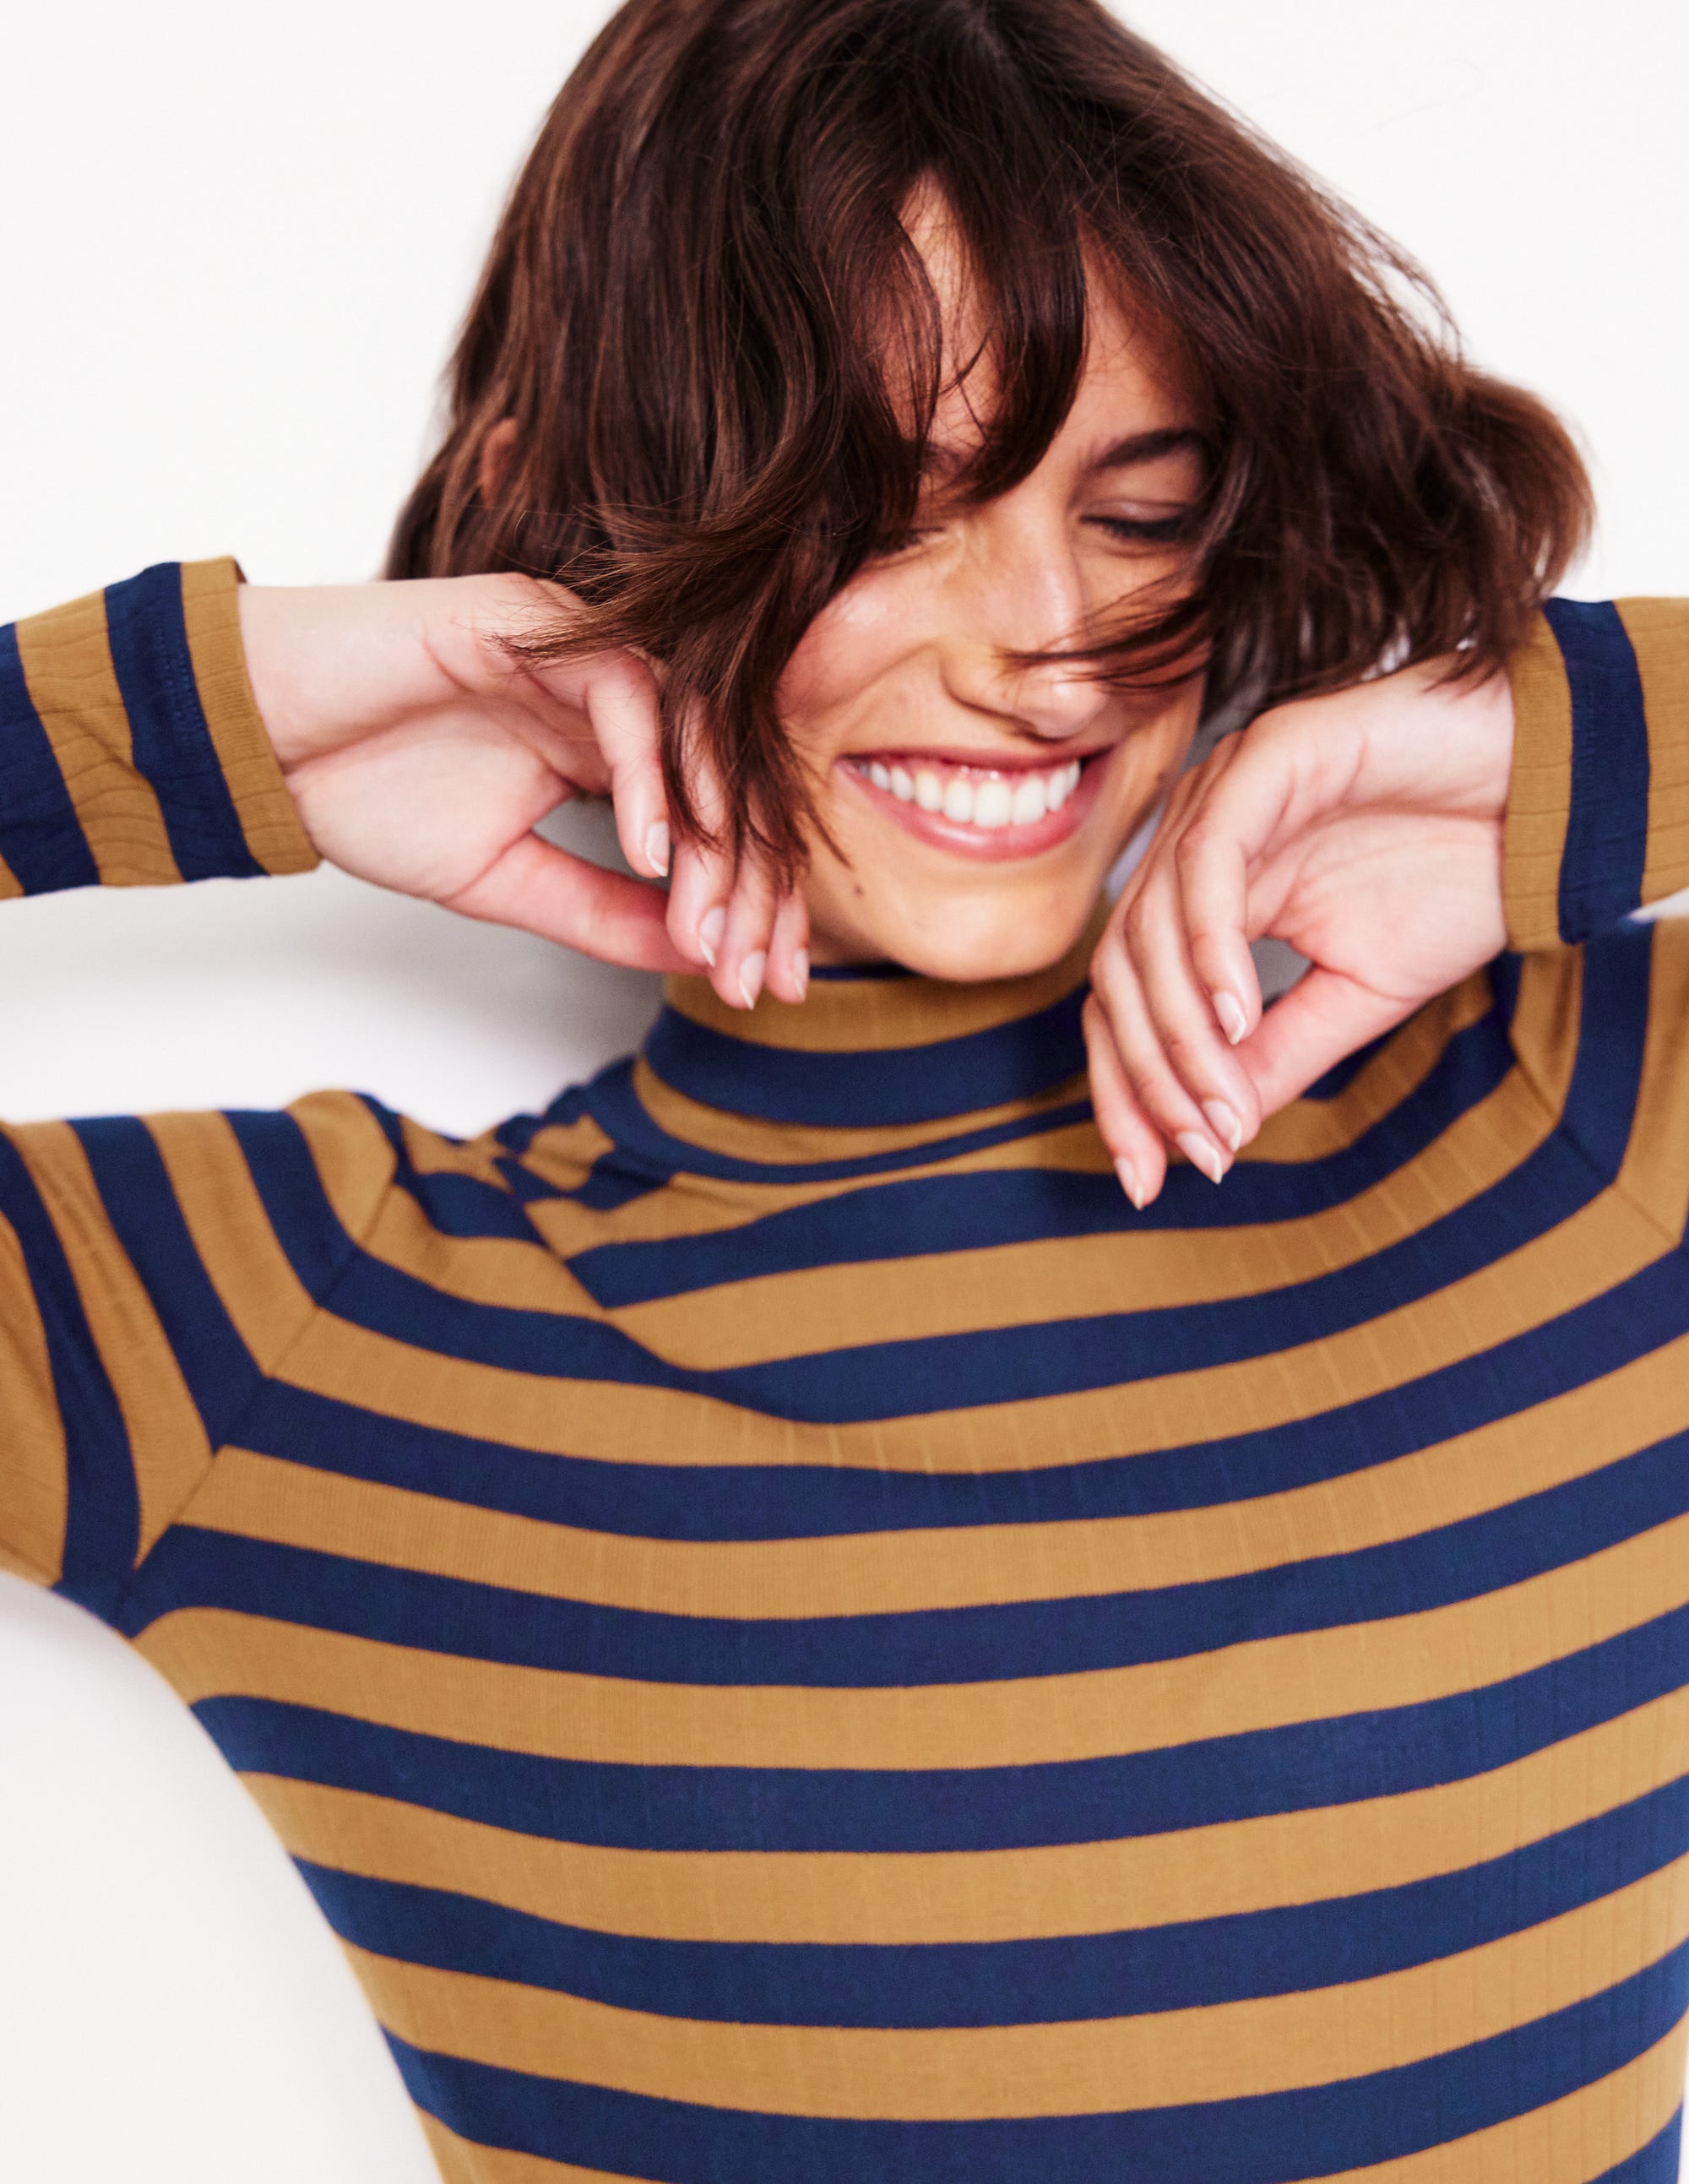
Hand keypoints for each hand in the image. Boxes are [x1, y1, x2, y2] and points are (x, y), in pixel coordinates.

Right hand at [236, 575, 808, 1001]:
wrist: (261, 738)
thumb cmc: (365, 792)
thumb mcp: (506, 882)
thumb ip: (605, 913)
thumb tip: (702, 954)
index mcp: (615, 750)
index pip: (716, 820)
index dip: (753, 901)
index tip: (769, 983)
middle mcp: (615, 694)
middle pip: (728, 779)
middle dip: (756, 880)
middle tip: (765, 966)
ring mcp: (582, 650)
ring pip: (695, 732)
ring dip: (710, 834)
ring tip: (712, 918)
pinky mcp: (538, 622)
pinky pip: (624, 691)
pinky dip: (646, 771)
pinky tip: (645, 847)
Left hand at [1084, 658, 1514, 1205]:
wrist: (1556, 793)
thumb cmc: (1461, 876)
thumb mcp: (1357, 994)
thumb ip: (1275, 1054)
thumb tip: (1212, 1135)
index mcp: (1206, 892)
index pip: (1127, 999)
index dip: (1125, 1091)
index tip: (1148, 1180)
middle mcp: (1195, 838)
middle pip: (1120, 973)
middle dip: (1144, 1078)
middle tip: (1195, 1153)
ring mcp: (1222, 789)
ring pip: (1151, 927)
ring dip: (1180, 1035)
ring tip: (1222, 1110)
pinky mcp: (1267, 753)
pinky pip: (1207, 860)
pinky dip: (1211, 948)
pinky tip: (1236, 1018)